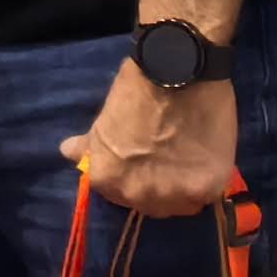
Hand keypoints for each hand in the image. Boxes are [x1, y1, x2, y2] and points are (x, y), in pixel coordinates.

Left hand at [65, 62, 242, 216]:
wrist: (179, 70)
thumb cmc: (137, 89)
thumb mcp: (103, 121)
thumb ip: (89, 146)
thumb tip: (68, 152)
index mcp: (106, 179)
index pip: (121, 198)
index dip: (136, 179)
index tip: (148, 162)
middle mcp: (136, 195)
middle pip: (152, 206)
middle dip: (159, 186)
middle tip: (171, 159)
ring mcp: (172, 194)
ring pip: (181, 205)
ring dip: (185, 187)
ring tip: (191, 158)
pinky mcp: (205, 189)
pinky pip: (207, 195)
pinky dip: (208, 179)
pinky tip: (207, 157)